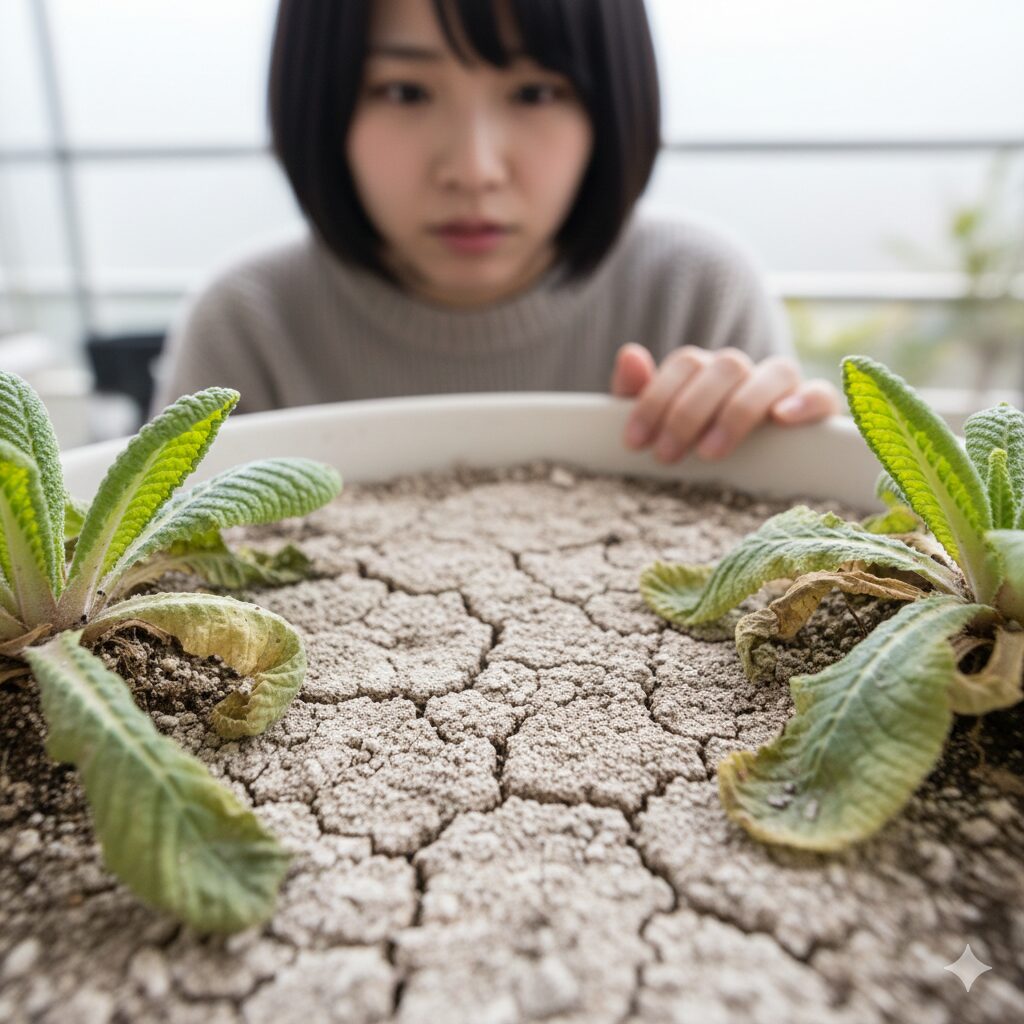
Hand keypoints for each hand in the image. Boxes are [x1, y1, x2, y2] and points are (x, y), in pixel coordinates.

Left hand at [610, 343, 840, 461]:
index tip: (636, 442)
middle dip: (689, 412)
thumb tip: (630, 354)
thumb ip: (638, 393)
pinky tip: (781, 419)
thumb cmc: (693, 450)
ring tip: (710, 452)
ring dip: (738, 411)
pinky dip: (804, 401)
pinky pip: (821, 393)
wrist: (752, 479)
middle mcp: (746, 372)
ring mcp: (784, 387)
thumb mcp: (658, 427)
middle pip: (726, 365)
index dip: (656, 398)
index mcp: (706, 371)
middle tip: (667, 456)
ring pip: (773, 371)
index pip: (686, 363)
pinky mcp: (817, 410)